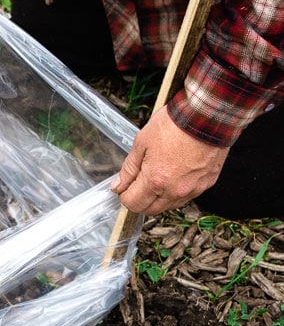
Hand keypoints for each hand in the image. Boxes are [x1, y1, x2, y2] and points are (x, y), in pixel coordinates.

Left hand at [110, 106, 229, 214]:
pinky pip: (187, 196)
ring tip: (158, 174)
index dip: (125, 195)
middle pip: (150, 210)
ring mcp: (193, 189)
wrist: (207, 116)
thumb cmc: (174, 126)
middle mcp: (175, 191)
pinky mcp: (207, 184)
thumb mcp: (141, 143)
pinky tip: (175, 173)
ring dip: (158, 197)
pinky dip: (177, 190)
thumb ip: (129, 169)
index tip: (124, 186)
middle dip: (140, 199)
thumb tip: (118, 186)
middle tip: (138, 181)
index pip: (133, 204)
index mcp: (156, 181)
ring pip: (169, 205)